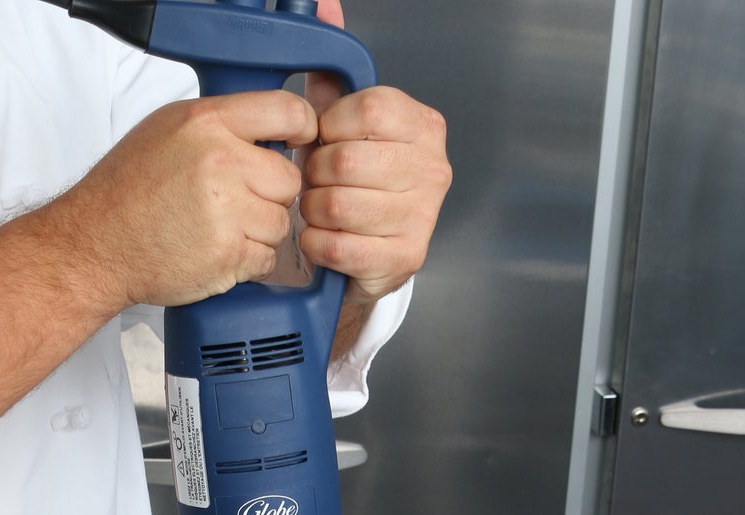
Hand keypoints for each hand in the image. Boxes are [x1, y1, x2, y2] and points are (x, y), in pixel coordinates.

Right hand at [48, 91, 319, 312]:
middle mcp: (221, 162)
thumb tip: (266, 129)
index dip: (303, 128)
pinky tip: (217, 251)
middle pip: (289, 178)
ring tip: (220, 229)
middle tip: (239, 202)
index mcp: (207, 122)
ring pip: (281, 222)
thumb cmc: (127, 190)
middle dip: (271, 194)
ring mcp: (227, 212)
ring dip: (259, 231)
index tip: (301, 141)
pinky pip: (267, 258)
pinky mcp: (229, 255)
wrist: (97, 245)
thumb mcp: (167, 129)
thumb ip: (219, 124)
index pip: (286, 112)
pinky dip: (249, 261)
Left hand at [300, 0, 450, 305]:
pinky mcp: (404, 258)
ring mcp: (422, 216)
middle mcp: (432, 168)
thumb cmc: (357, 185)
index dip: (331, 126)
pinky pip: (337, 246)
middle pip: (347, 161)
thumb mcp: (346, 124)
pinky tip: (322, 239)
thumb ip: (334, 73)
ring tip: (318, 210)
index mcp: (423, 126)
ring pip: (337, 205)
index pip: (369, 110)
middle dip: (315, 173)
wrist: (373, 257)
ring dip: (312, 211)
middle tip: (315, 181)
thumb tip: (323, 5)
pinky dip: (316, 244)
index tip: (324, 138)